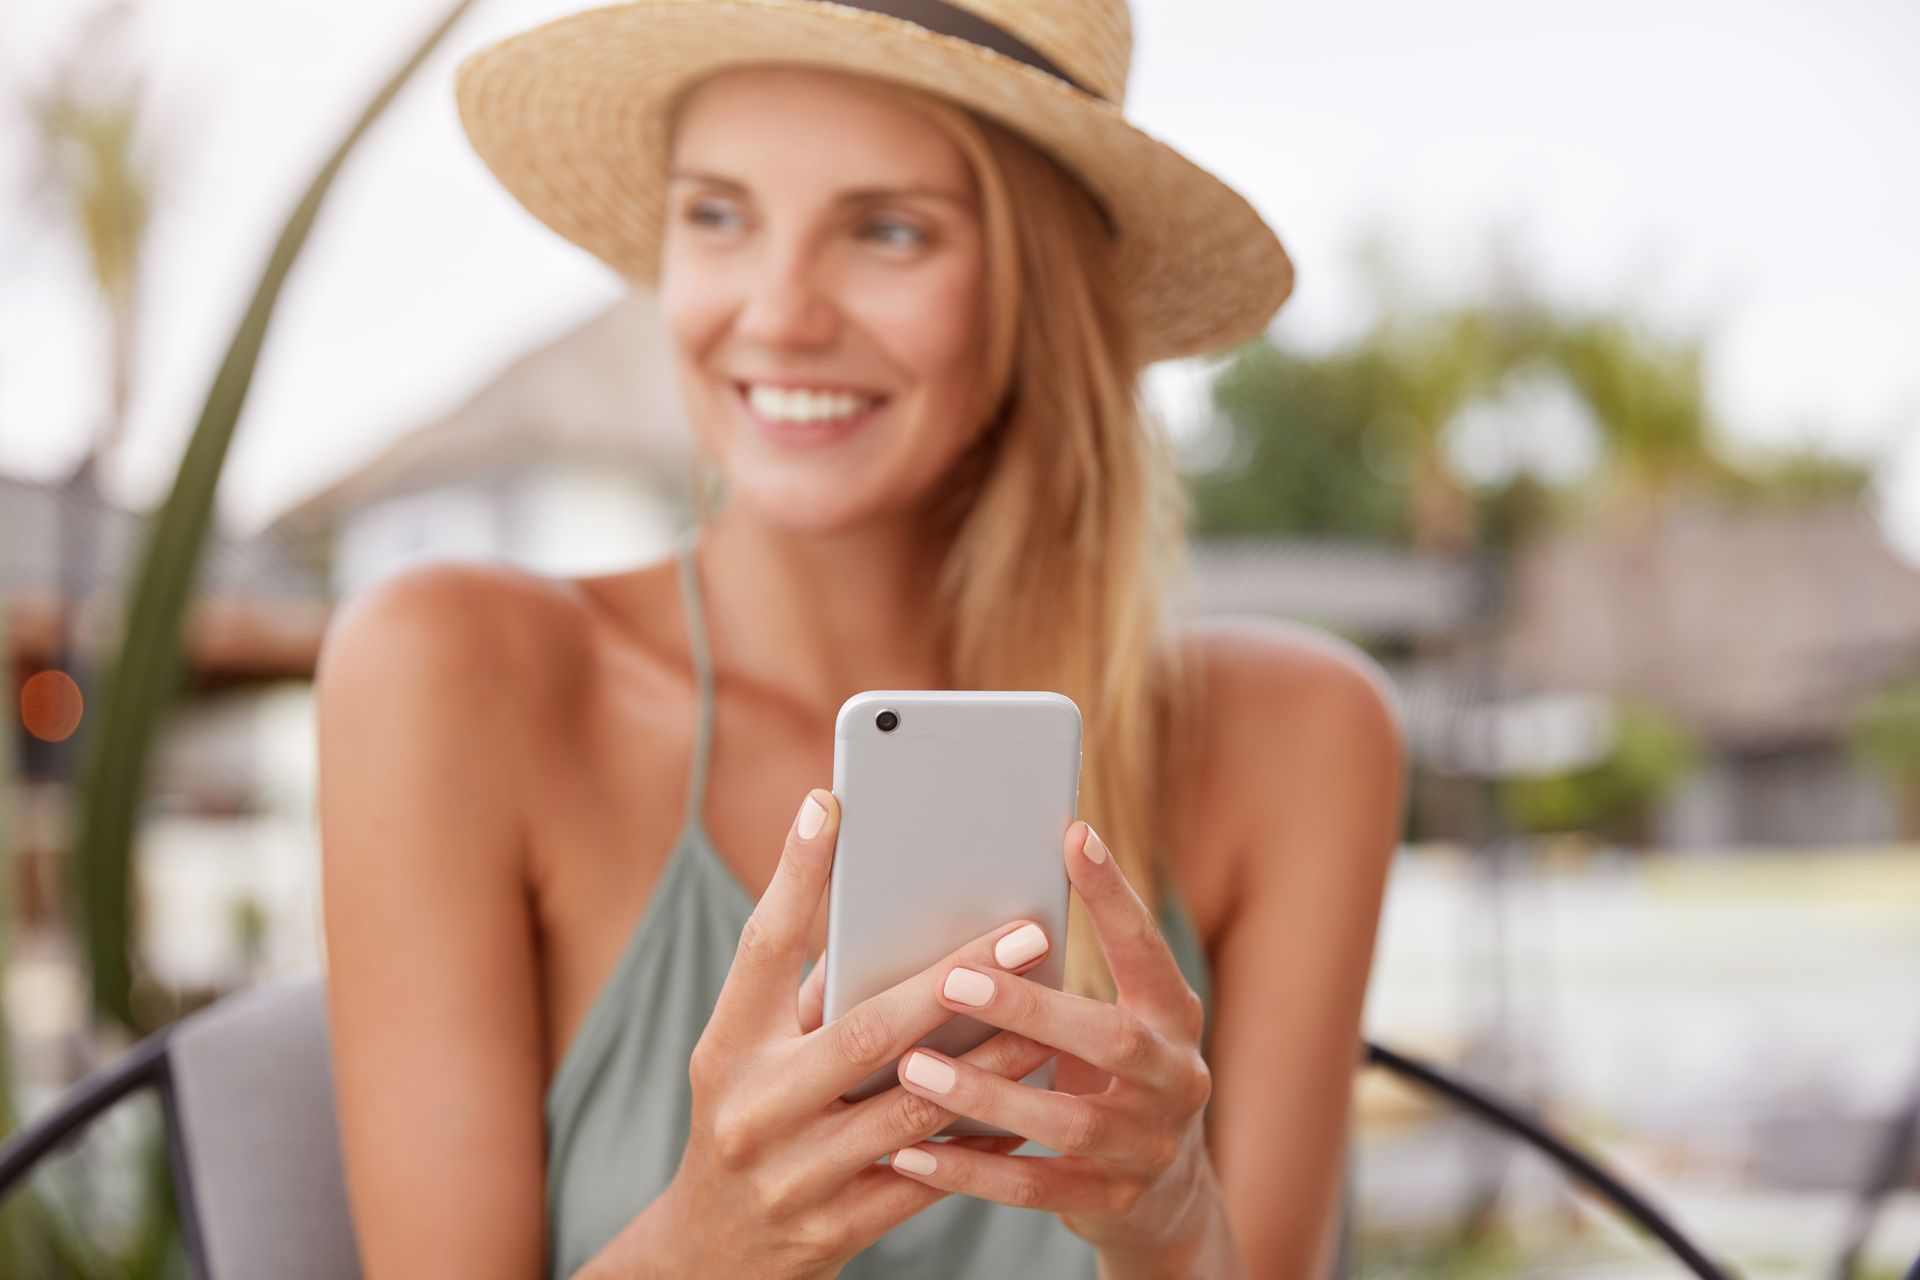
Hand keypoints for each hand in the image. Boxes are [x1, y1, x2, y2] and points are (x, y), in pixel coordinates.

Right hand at [618, 788, 1060, 1279]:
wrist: (711, 1254)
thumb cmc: (748, 1115)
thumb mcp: (746, 1052)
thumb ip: (803, 989)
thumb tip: (878, 900)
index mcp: (725, 1047)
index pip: (762, 947)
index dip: (795, 875)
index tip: (833, 804)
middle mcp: (753, 1107)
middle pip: (866, 1032)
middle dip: (955, 979)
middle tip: (1028, 934)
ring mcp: (794, 1175)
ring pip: (915, 1109)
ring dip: (994, 1060)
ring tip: (1052, 1016)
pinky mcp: (834, 1229)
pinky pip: (928, 1178)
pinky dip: (981, 1140)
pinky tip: (1030, 1103)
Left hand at [881, 821, 1223, 1272]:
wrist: (1162, 1198)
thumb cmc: (1105, 1077)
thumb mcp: (1106, 1021)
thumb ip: (1058, 981)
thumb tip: (967, 905)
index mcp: (1172, 1016)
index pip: (1145, 947)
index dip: (1114, 895)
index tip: (1073, 835)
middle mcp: (1174, 1078)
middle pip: (1111, 1037)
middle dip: (1031, 1008)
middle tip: (954, 980)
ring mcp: (1146, 1147)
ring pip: (1068, 1120)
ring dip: (986, 1092)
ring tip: (915, 1067)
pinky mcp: (1109, 1203)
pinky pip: (1032, 1187)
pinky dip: (970, 1169)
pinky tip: (911, 1153)